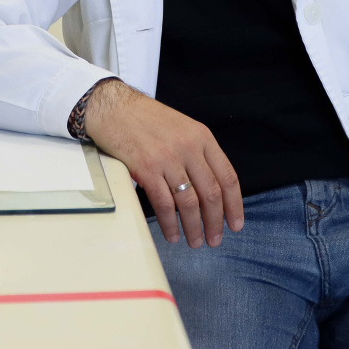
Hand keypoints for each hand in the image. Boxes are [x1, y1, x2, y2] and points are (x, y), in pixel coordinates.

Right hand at [82, 79, 243, 247]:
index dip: (234, 204)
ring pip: (189, 203)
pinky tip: (172, 234)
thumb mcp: (181, 128)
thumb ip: (197, 153)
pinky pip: (164, 204)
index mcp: (202, 137)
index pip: (228, 176)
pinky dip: (170, 224)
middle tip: (215, 240)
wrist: (113, 107)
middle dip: (216, 222)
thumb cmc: (145, 119)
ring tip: (194, 241)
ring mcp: (168, 158)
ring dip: (194, 227)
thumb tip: (209, 189)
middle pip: (212, 193)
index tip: (236, 224)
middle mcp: (189, 147)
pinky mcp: (146, 168)